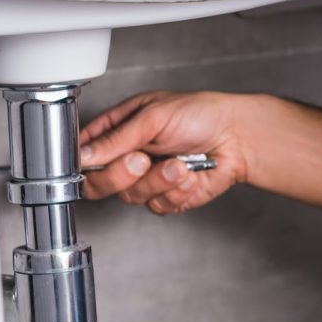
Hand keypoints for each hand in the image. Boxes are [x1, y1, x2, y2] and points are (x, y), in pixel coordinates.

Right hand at [80, 90, 249, 213]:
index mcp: (119, 130)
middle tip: (142, 160)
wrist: (237, 136)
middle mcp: (129, 156)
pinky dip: (177, 192)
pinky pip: (158, 206)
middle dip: (121, 175)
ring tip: (178, 164)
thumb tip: (85, 154)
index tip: (96, 163)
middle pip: (99, 183)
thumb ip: (118, 138)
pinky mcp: (168, 196)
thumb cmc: (200, 114)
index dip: (83, 163)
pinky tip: (190, 174)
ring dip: (158, 181)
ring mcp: (147, 179)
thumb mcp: (154, 116)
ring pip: (130, 196)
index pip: (84, 153)